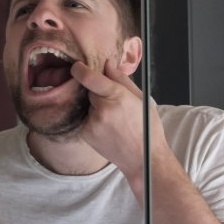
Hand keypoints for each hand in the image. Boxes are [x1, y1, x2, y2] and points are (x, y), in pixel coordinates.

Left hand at [70, 58, 166, 180]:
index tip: (77, 66)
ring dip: (97, 107)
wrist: (143, 160)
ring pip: (88, 105)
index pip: (90, 78)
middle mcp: (102, 110)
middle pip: (90, 91)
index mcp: (117, 97)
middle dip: (98, 92)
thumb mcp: (141, 99)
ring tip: (115, 120)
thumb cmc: (146, 129)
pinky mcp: (86, 134)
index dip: (80, 69)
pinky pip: (86, 118)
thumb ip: (122, 79)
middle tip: (115, 103)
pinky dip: (94, 120)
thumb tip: (107, 64)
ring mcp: (92, 124)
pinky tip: (108, 129)